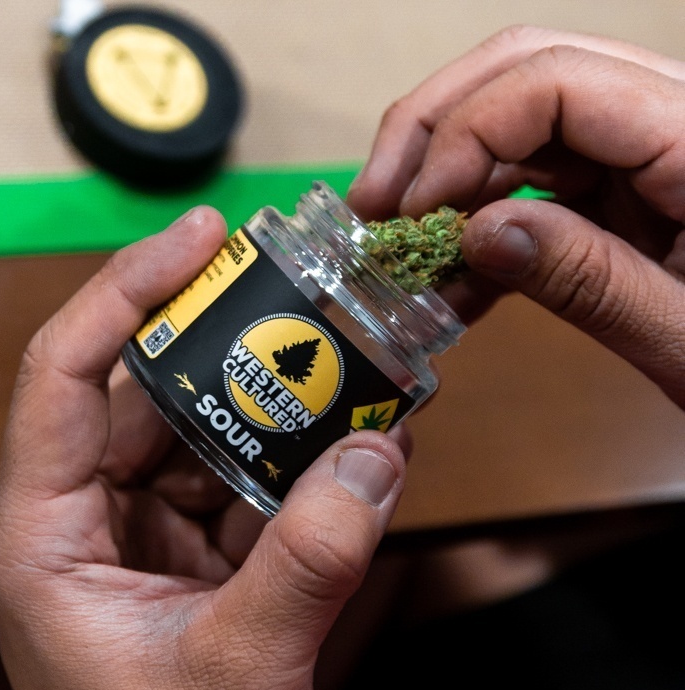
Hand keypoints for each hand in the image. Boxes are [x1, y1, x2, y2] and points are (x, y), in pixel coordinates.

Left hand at [0, 207, 406, 689]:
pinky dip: (292, 450)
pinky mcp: (190, 535)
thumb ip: (311, 562)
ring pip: (203, 421)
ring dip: (272, 395)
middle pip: (148, 384)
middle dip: (226, 336)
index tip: (196, 237)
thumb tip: (377, 458)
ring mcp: (140, 518)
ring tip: (341, 356)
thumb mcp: (239, 668)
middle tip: (300, 290)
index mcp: (46, 530)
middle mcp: (84, 508)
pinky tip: (348, 433)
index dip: (125, 291)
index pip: (64, 373)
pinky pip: (240, 468)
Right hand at [348, 26, 684, 408]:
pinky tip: (452, 278)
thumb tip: (479, 232)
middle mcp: (669, 120)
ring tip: (401, 252)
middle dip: (432, 131)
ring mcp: (643, 150)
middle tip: (371, 203)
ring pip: (517, 124)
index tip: (407, 211)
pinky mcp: (623, 188)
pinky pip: (533, 182)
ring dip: (446, 184)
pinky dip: (481, 226)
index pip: (557, 82)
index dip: (465, 134)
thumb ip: (590, 282)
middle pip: (526, 71)